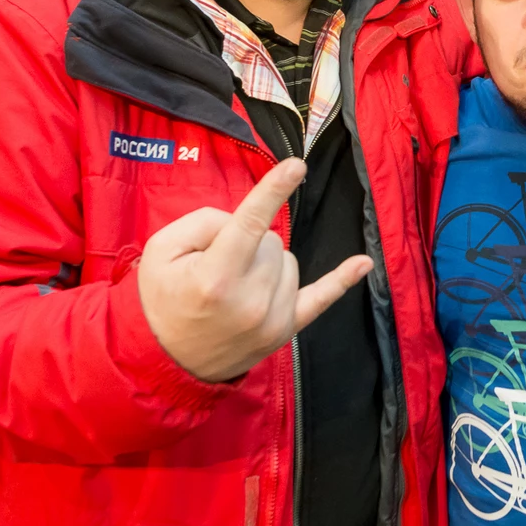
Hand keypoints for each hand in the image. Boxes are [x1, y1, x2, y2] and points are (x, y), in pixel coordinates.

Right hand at [136, 158, 372, 381]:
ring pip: (289, 260)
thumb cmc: (162, 299)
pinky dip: (341, 281)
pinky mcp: (285, 330)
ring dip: (268, 262)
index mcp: (217, 276)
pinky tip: (363, 263)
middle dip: (248, 242)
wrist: (166, 361)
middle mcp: (251, 299)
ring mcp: (272, 318)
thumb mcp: (162, 251)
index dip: (274, 190)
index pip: (251, 223)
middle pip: (271, 240)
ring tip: (234, 286)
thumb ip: (203, 223)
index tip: (297, 165)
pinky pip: (321, 299)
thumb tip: (243, 221)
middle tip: (215, 267)